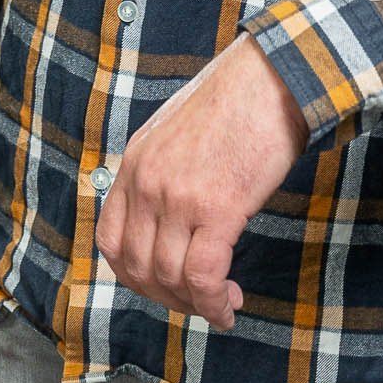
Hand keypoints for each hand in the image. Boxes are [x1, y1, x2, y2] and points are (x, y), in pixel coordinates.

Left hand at [95, 34, 309, 330]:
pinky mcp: (217, 208)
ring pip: (168, 277)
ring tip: (221, 303)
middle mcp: (146, 182)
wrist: (272, 76)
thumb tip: (173, 218)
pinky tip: (228, 306)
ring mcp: (177, 196)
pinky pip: (203, 275)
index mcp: (134, 162)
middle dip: (166, 297)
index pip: (109, 240)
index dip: (133, 275)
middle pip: (136, 266)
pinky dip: (213, 302)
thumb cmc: (237, 100)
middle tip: (197, 301)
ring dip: (194, 304)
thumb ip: (164, 171)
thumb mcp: (177, 131)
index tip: (163, 285)